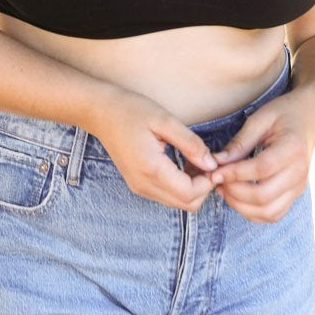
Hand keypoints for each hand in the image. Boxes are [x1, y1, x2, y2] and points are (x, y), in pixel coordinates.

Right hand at [91, 89, 218, 211]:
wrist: (100, 112)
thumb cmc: (131, 110)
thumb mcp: (165, 120)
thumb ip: (190, 143)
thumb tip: (211, 163)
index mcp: (151, 169)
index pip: (190, 194)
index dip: (208, 182)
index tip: (214, 162)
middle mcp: (144, 185)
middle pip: (186, 205)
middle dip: (203, 187)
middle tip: (208, 161)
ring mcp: (139, 187)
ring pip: (177, 203)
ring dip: (193, 188)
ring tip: (195, 160)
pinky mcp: (138, 184)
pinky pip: (166, 195)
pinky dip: (181, 186)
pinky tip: (183, 163)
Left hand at [209, 95, 314, 222]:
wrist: (309, 120)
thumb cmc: (283, 114)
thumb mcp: (260, 119)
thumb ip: (240, 142)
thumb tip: (217, 162)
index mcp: (292, 148)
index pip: (261, 169)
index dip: (235, 174)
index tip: (214, 172)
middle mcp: (299, 172)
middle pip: (264, 196)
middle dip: (234, 192)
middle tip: (217, 181)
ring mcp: (299, 187)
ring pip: (268, 212)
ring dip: (241, 206)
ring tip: (224, 190)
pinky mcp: (295, 195)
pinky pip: (273, 214)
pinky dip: (252, 212)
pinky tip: (238, 197)